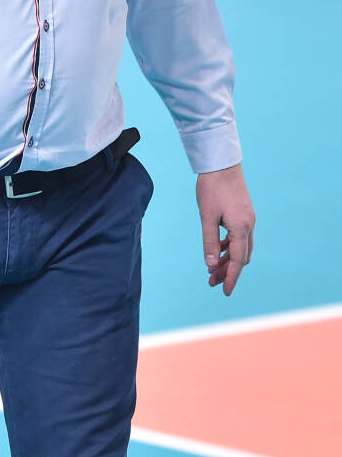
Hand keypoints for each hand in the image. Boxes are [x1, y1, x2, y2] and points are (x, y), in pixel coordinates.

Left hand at [196, 164, 254, 296]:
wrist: (222, 164)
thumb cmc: (212, 188)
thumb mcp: (207, 216)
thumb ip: (209, 241)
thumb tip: (210, 264)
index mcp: (241, 228)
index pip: (238, 260)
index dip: (231, 278)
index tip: (225, 292)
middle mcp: (249, 225)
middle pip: (241, 257)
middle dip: (228, 271)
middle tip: (211, 281)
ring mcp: (248, 219)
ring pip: (241, 248)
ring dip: (228, 260)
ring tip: (212, 269)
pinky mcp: (244, 214)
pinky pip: (239, 237)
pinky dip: (229, 247)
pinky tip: (217, 250)